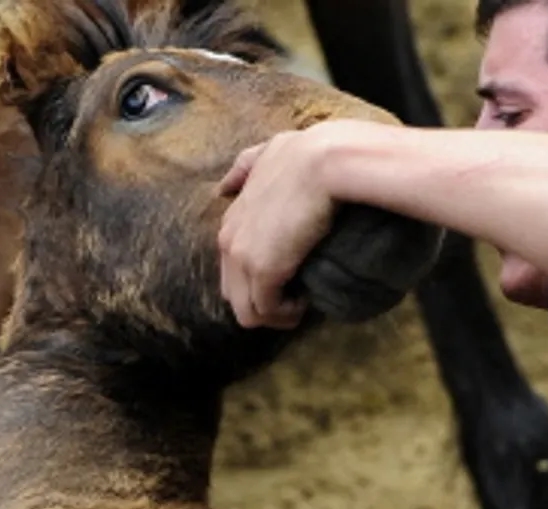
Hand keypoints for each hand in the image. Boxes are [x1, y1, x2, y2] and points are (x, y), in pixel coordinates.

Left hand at [217, 125, 339, 328]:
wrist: (323, 162)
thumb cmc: (306, 155)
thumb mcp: (267, 153)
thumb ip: (244, 167)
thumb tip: (224, 187)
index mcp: (230, 220)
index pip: (231, 268)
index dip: (258, 281)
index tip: (288, 278)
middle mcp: (228, 241)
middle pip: (234, 296)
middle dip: (263, 304)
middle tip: (294, 297)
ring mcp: (242, 258)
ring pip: (248, 312)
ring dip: (275, 315)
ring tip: (301, 304)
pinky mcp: (263, 271)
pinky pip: (267, 311)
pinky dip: (287, 313)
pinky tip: (306, 301)